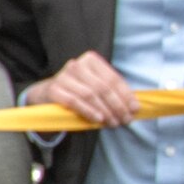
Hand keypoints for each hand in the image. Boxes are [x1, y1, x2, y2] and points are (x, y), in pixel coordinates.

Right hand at [28, 52, 142, 128]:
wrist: (49, 94)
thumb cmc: (79, 91)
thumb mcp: (96, 86)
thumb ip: (114, 92)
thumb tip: (134, 107)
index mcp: (91, 60)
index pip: (113, 78)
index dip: (126, 95)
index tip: (134, 109)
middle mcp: (77, 65)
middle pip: (102, 87)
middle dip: (117, 106)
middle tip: (125, 120)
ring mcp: (63, 76)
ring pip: (90, 95)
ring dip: (104, 111)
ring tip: (113, 123)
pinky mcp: (54, 89)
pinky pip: (75, 102)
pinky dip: (88, 111)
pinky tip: (97, 120)